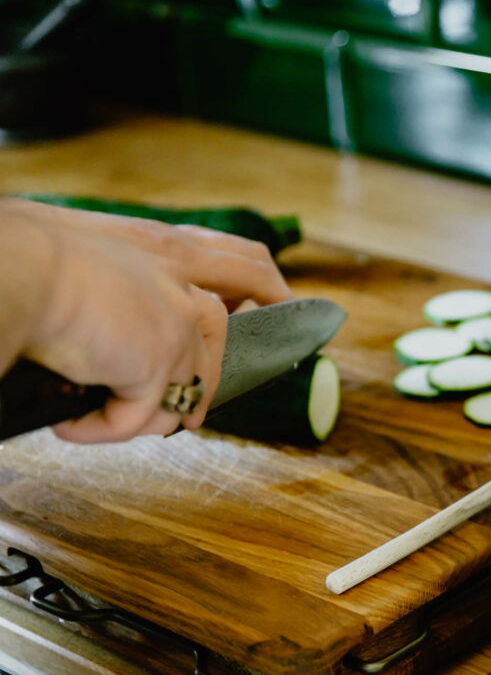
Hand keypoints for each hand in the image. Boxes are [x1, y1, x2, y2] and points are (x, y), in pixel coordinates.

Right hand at [0, 199, 293, 442]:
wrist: (16, 269)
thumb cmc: (22, 254)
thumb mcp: (77, 244)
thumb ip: (107, 270)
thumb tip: (86, 299)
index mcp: (161, 245)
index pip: (237, 262)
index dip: (265, 286)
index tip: (280, 303)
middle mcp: (181, 283)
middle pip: (222, 329)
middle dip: (216, 379)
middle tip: (195, 417)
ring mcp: (177, 325)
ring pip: (179, 392)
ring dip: (138, 416)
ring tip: (94, 420)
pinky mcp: (160, 365)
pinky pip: (140, 419)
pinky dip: (102, 429)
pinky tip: (71, 426)